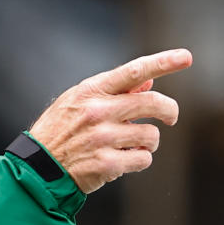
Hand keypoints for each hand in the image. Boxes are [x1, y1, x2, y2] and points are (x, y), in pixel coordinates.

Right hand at [28, 49, 192, 192]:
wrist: (37, 167)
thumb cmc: (60, 131)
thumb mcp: (77, 103)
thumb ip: (113, 92)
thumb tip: (148, 82)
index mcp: (90, 91)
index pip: (133, 71)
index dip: (162, 62)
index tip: (186, 57)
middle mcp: (97, 111)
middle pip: (153, 102)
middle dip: (169, 111)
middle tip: (169, 118)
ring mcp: (102, 138)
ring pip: (151, 135)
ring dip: (148, 142)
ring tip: (131, 145)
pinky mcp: (106, 163)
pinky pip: (143, 159)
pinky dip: (139, 160)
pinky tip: (124, 160)